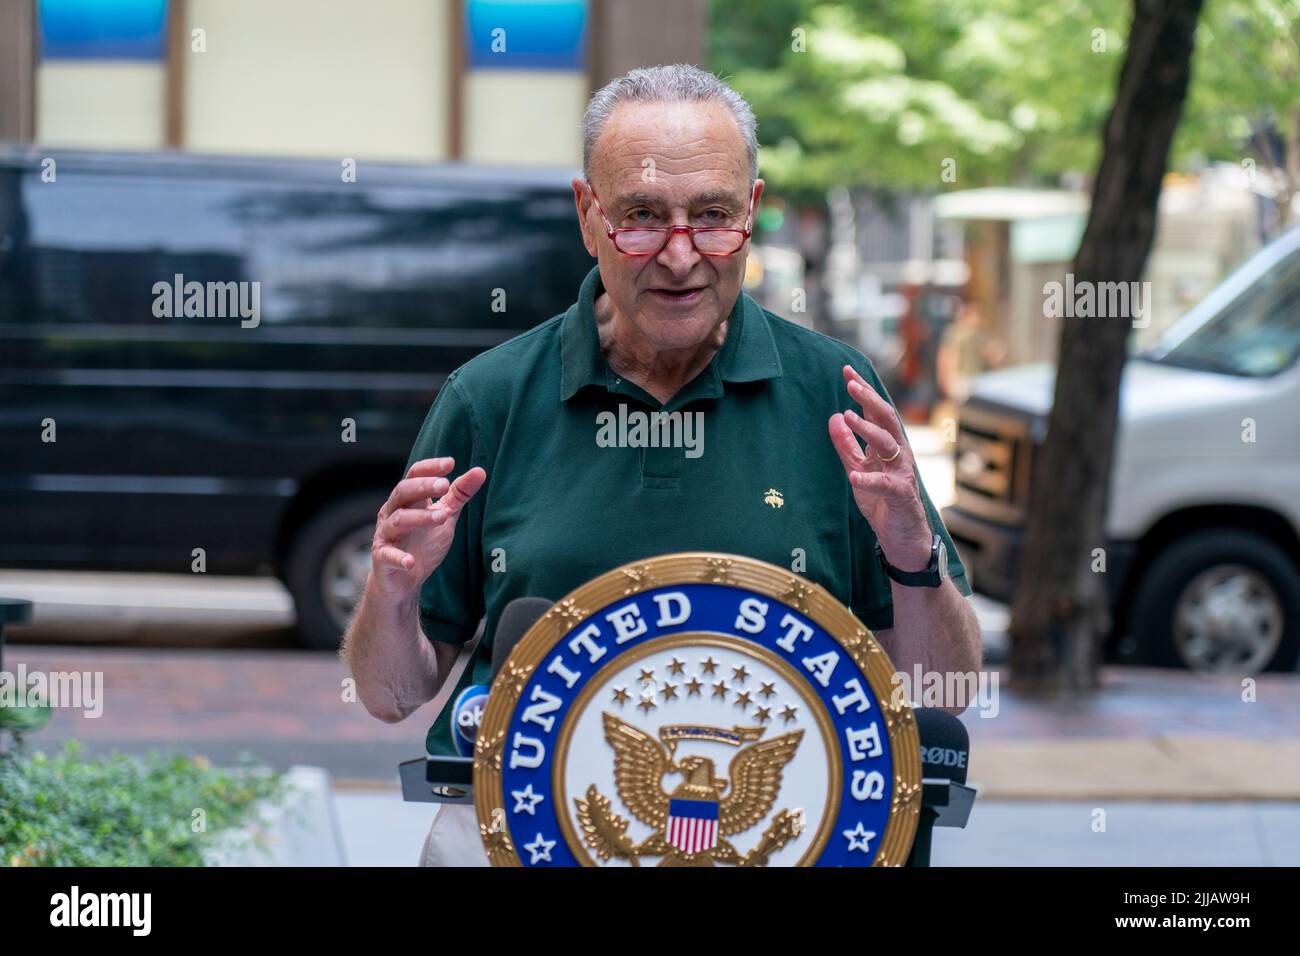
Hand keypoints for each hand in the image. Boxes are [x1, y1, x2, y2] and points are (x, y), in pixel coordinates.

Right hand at [369, 457, 485, 599]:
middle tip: (444, 485)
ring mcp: (386, 535)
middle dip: (423, 486)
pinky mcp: (382, 558)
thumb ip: (459, 495)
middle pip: (402, 491)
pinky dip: (399, 558)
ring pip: (398, 520)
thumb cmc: (423, 543)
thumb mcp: (444, 515)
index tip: (451, 463)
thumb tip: (480, 471)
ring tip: (443, 517)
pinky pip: (388, 556)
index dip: (430, 468)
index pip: (414, 475)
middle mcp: (393, 512)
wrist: (403, 580)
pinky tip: (411, 562)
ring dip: (419, 517)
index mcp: (407, 499)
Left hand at [828, 365, 932, 571]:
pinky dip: (868, 480)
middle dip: (868, 399)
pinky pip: (885, 484)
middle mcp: (898, 454)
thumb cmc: (883, 502)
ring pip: (888, 444)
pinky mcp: (900, 495)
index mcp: (887, 446)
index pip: (874, 412)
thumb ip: (847, 445)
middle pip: (885, 419)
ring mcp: (902, 473)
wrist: (902, 538)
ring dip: (867, 429)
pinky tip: (853, 477)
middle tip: (850, 383)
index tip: (846, 371)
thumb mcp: (859, 469)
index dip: (862, 391)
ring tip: (847, 416)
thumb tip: (834, 417)